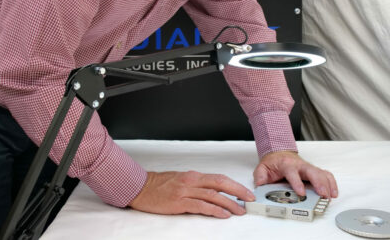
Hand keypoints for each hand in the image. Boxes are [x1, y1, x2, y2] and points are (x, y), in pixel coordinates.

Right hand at [129, 171, 255, 218]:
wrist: (140, 187)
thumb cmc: (159, 185)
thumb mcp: (180, 180)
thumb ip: (196, 184)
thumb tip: (213, 191)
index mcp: (193, 175)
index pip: (219, 178)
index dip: (234, 185)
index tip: (245, 192)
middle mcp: (191, 181)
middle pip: (220, 183)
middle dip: (237, 191)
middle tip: (249, 199)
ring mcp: (185, 191)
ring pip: (213, 195)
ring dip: (229, 203)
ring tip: (240, 210)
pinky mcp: (179, 202)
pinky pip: (201, 206)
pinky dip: (214, 210)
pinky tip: (223, 214)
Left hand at [253, 151, 337, 197]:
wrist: (278, 153)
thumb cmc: (272, 163)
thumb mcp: (262, 169)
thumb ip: (260, 177)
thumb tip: (260, 186)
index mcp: (286, 164)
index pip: (292, 173)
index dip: (297, 183)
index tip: (301, 192)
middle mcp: (299, 165)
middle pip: (312, 171)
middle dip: (319, 183)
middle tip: (323, 195)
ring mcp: (308, 167)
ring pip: (321, 173)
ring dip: (327, 184)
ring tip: (330, 196)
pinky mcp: (313, 171)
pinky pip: (325, 175)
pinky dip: (331, 183)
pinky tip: (334, 192)